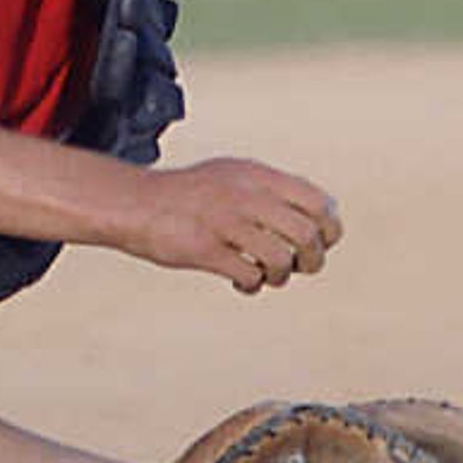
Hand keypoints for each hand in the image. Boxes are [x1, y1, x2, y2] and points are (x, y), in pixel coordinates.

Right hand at [130, 156, 341, 294]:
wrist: (135, 203)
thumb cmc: (191, 196)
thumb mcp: (234, 177)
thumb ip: (273, 191)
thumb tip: (322, 213)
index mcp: (258, 176)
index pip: (319, 202)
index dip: (328, 229)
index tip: (317, 242)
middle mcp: (246, 195)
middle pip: (307, 234)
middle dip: (312, 259)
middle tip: (300, 268)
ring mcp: (225, 222)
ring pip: (281, 259)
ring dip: (280, 276)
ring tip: (266, 276)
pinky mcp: (205, 249)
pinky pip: (249, 275)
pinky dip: (252, 286)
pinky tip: (242, 283)